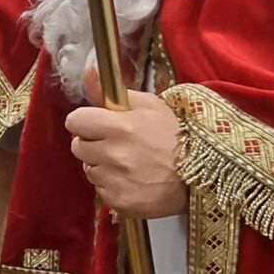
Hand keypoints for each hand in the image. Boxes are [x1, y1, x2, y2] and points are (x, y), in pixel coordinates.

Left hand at [66, 66, 188, 216]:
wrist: (200, 176)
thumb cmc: (175, 136)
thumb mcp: (149, 105)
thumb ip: (110, 92)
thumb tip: (87, 71)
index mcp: (119, 127)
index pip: (74, 121)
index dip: (85, 121)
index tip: (97, 124)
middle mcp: (113, 155)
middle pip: (78, 146)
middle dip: (92, 143)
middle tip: (115, 143)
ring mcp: (115, 181)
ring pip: (89, 169)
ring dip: (102, 165)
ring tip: (128, 163)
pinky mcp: (118, 202)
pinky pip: (101, 190)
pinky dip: (112, 185)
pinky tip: (132, 180)